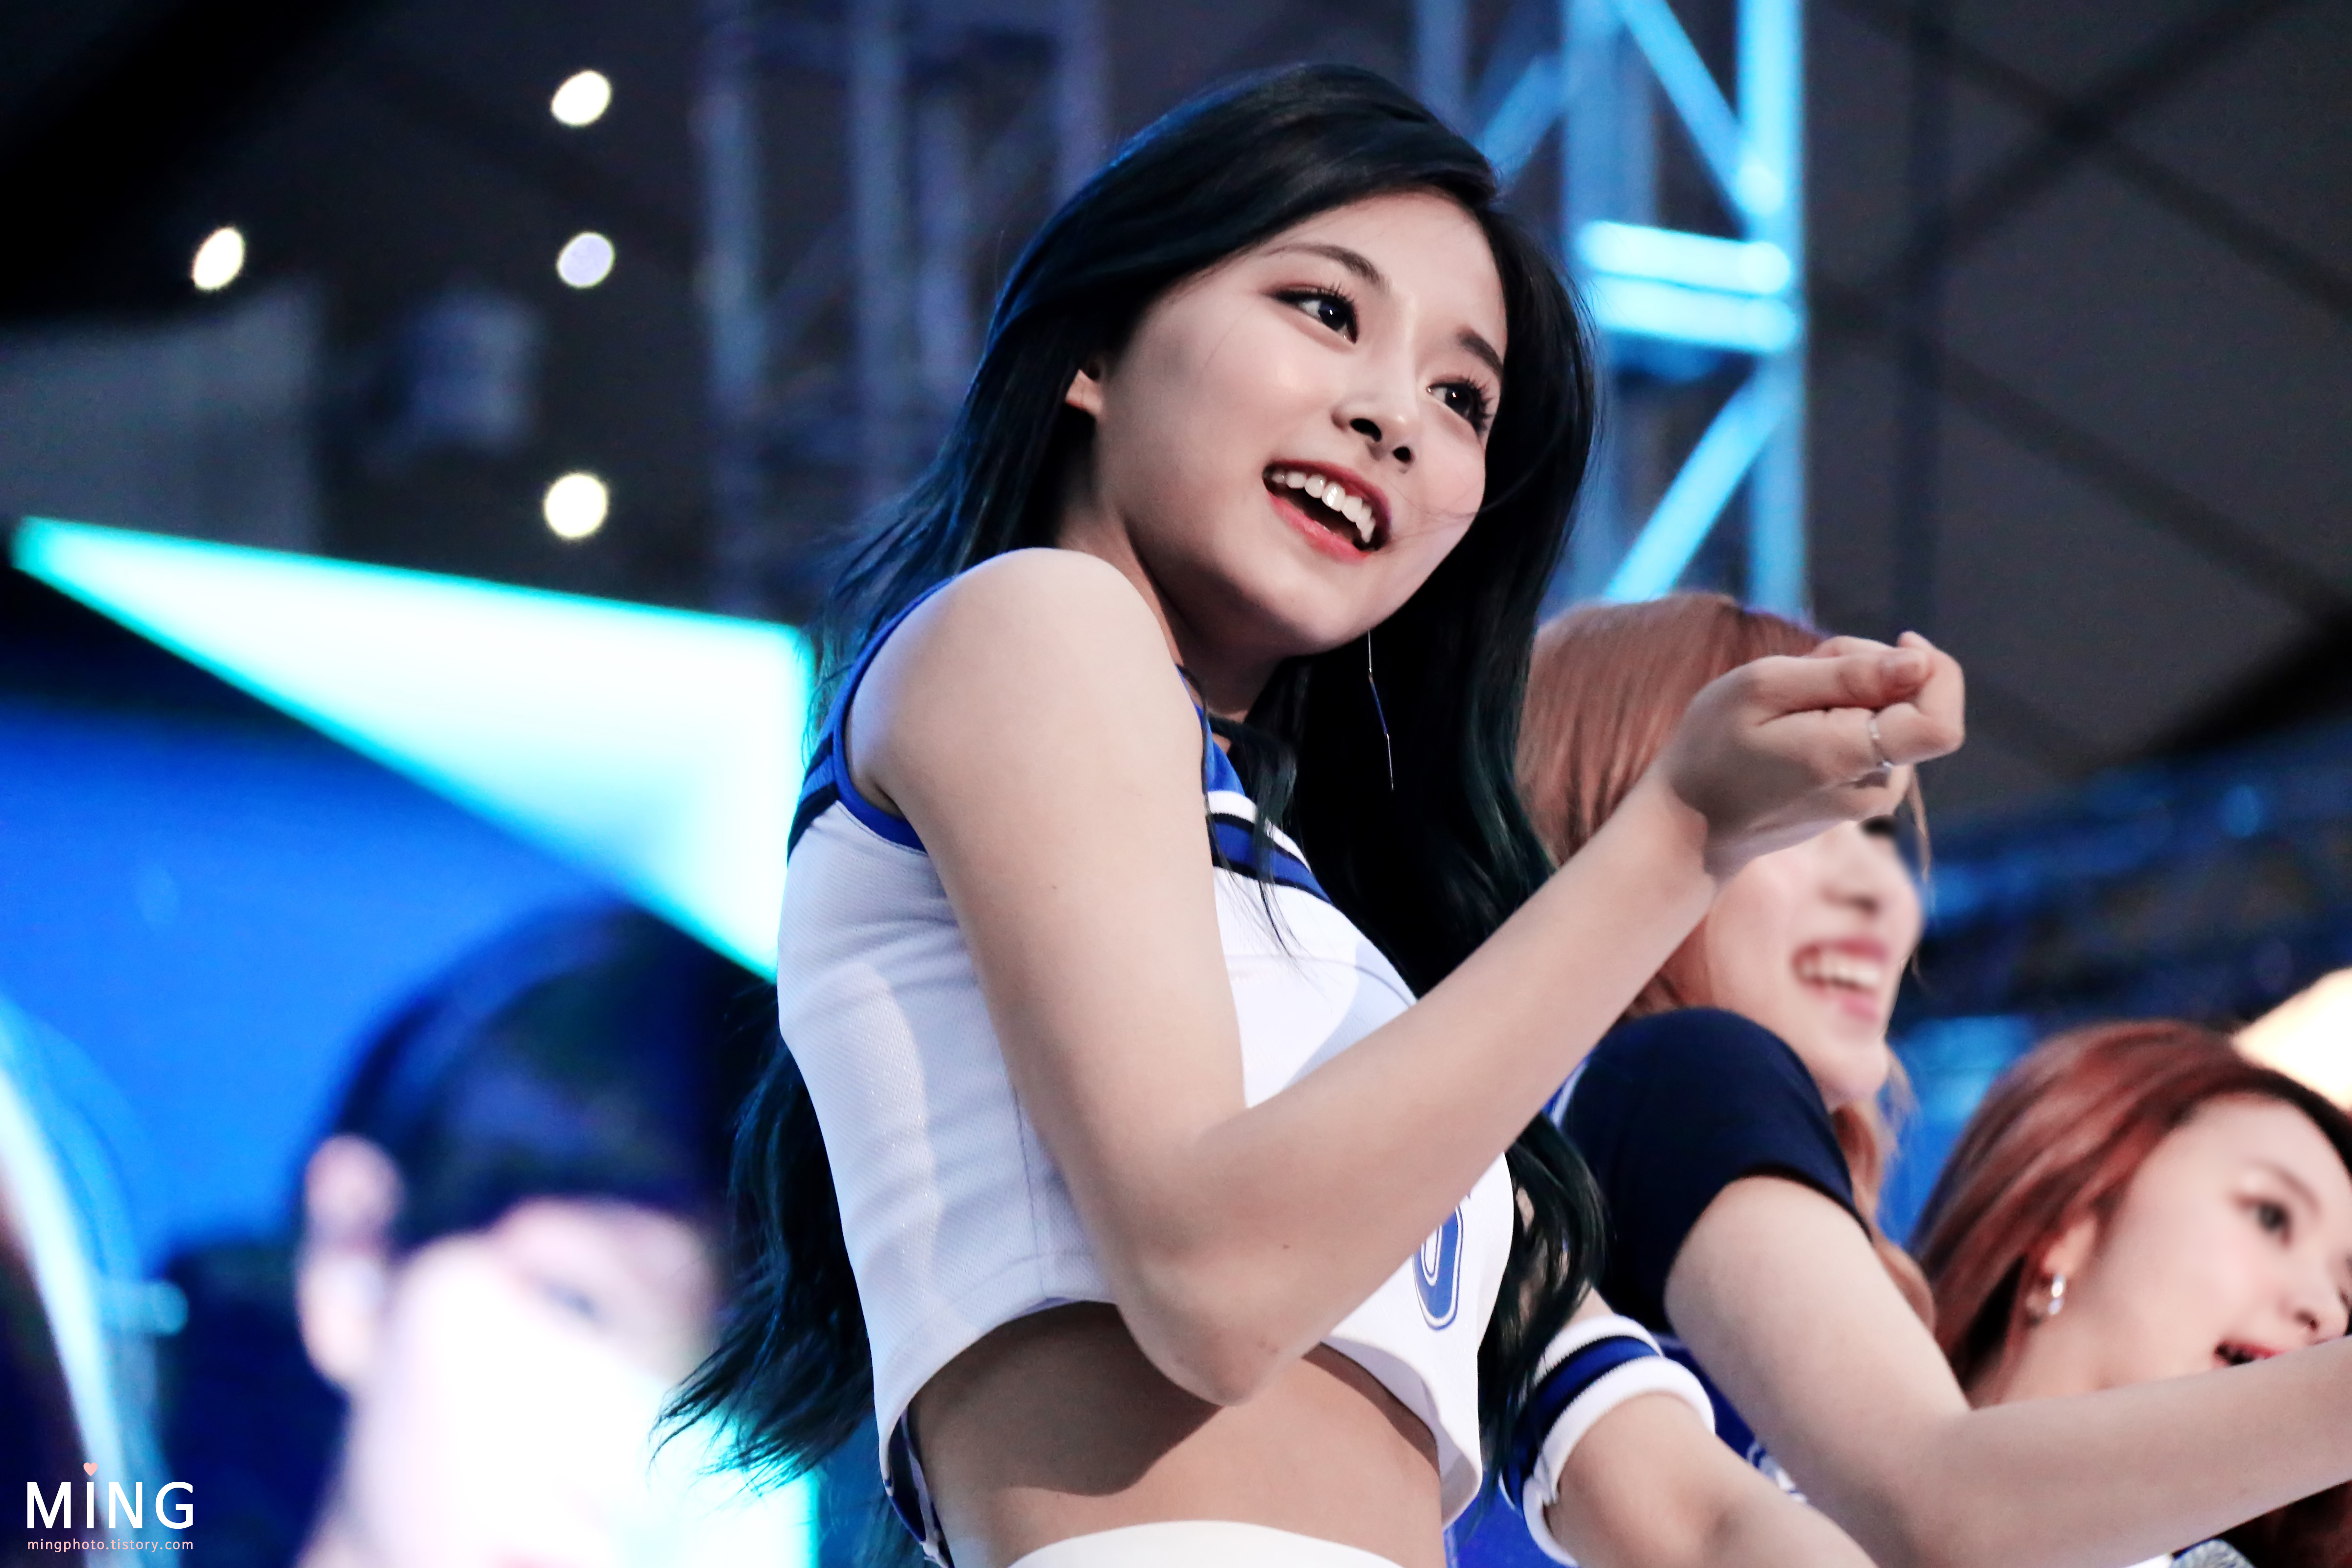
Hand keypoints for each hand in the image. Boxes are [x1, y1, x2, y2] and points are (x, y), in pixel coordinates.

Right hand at [1656, 631, 1963, 876]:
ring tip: (1790, 702)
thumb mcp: (1763, 688)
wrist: (1690, 826)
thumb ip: (1846, 673)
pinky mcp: (1861, 799)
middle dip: (1878, 668)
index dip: (1938, 672)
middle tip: (1809, 667)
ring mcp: (1870, 799)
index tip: (1903, 638)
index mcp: (1846, 759)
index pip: (1940, 724)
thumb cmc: (1711, 749)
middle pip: (1917, 706)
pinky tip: (1797, 725)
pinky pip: (1878, 739)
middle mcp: (1873, 788)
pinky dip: (1848, 717)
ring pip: (1896, 719)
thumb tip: (1920, 662)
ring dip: (1857, 692)